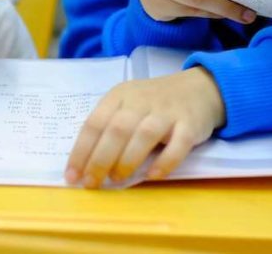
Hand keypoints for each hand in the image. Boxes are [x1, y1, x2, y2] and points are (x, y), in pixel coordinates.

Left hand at [65, 67, 225, 187]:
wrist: (199, 88)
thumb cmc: (154, 103)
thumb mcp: (127, 104)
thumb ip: (109, 128)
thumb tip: (86, 165)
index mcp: (119, 96)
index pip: (94, 123)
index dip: (81, 151)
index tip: (72, 176)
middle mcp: (141, 101)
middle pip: (117, 130)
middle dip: (100, 159)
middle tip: (92, 183)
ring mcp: (167, 112)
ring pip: (144, 135)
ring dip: (128, 160)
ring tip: (117, 179)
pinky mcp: (190, 124)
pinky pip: (178, 144)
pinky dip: (165, 161)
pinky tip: (153, 175)